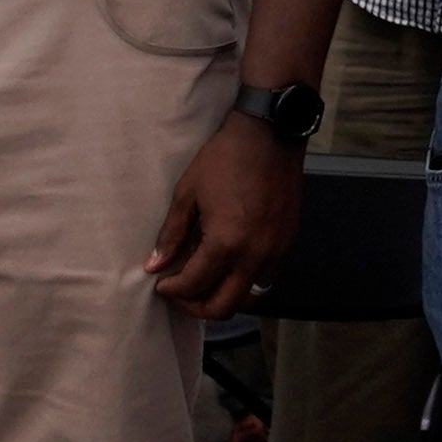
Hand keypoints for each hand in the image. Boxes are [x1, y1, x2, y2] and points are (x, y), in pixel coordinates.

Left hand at [143, 103, 296, 317]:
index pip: (194, 285)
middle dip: (196, 307)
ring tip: (205, 282)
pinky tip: (229, 264)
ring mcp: (275, 251)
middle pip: (224, 307)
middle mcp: (255, 255)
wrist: (269, 134)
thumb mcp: (188, 193)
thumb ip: (172, 235)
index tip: (161, 284)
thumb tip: (154, 264)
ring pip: (249, 297)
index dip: (172, 291)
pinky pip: (266, 277)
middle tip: (180, 294)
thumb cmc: (227, 158)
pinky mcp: (287, 242)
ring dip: (224, 297)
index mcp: (226, 243)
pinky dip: (244, 280)